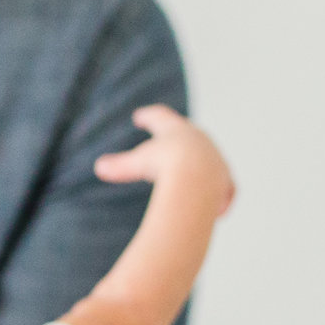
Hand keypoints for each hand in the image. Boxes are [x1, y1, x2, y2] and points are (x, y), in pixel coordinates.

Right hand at [93, 104, 233, 214]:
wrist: (196, 178)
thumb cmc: (165, 165)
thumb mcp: (138, 164)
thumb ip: (119, 166)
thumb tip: (100, 167)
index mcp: (177, 130)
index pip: (160, 117)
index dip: (149, 117)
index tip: (140, 116)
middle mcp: (200, 140)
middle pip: (187, 135)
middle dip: (177, 137)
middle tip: (169, 137)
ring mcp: (216, 161)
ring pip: (209, 160)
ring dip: (201, 166)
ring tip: (195, 175)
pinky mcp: (225, 182)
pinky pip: (225, 189)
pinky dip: (220, 197)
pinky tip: (220, 209)